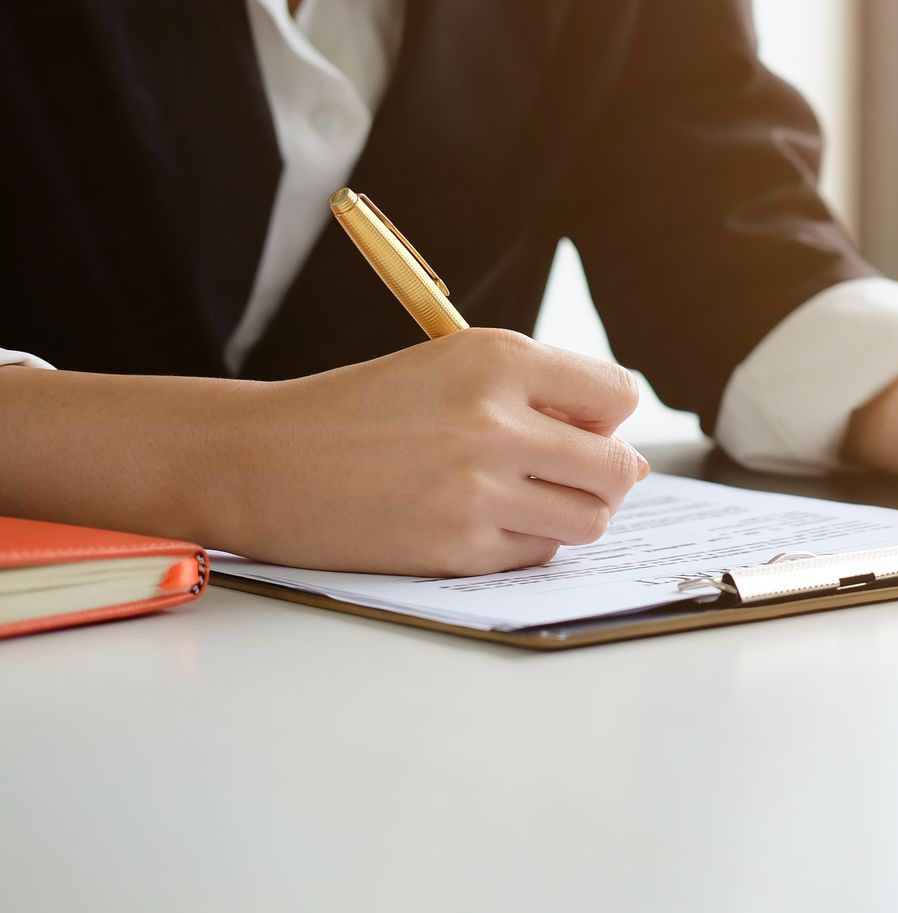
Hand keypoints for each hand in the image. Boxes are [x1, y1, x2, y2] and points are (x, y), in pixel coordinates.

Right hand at [219, 329, 645, 575]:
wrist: (265, 460)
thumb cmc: (364, 410)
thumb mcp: (451, 366)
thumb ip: (535, 393)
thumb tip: (614, 439)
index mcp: (499, 358)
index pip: (617, 395)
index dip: (605, 418)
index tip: (582, 427)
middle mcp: (496, 420)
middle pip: (617, 466)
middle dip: (605, 475)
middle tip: (570, 475)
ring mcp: (479, 489)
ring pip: (590, 518)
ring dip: (572, 513)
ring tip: (529, 499)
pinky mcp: (459, 548)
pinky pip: (538, 554)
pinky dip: (524, 543)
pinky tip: (480, 522)